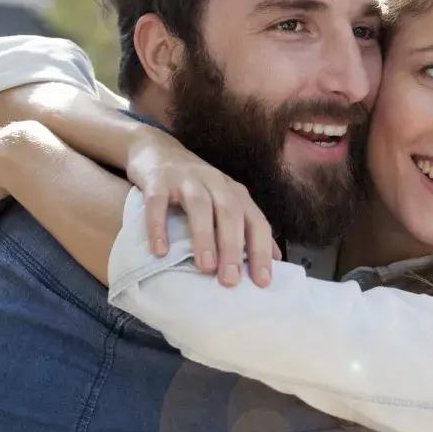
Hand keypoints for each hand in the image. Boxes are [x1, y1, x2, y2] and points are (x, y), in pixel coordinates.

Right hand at [124, 122, 278, 286]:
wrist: (157, 149)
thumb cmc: (196, 185)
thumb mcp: (225, 201)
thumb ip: (247, 227)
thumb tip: (275, 259)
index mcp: (235, 193)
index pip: (256, 222)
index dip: (262, 251)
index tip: (262, 282)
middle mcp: (215, 183)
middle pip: (230, 214)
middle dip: (233, 249)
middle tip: (231, 281)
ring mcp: (186, 179)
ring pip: (200, 206)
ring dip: (204, 237)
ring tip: (205, 267)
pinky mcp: (158, 180)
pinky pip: (158, 203)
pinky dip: (159, 226)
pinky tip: (160, 250)